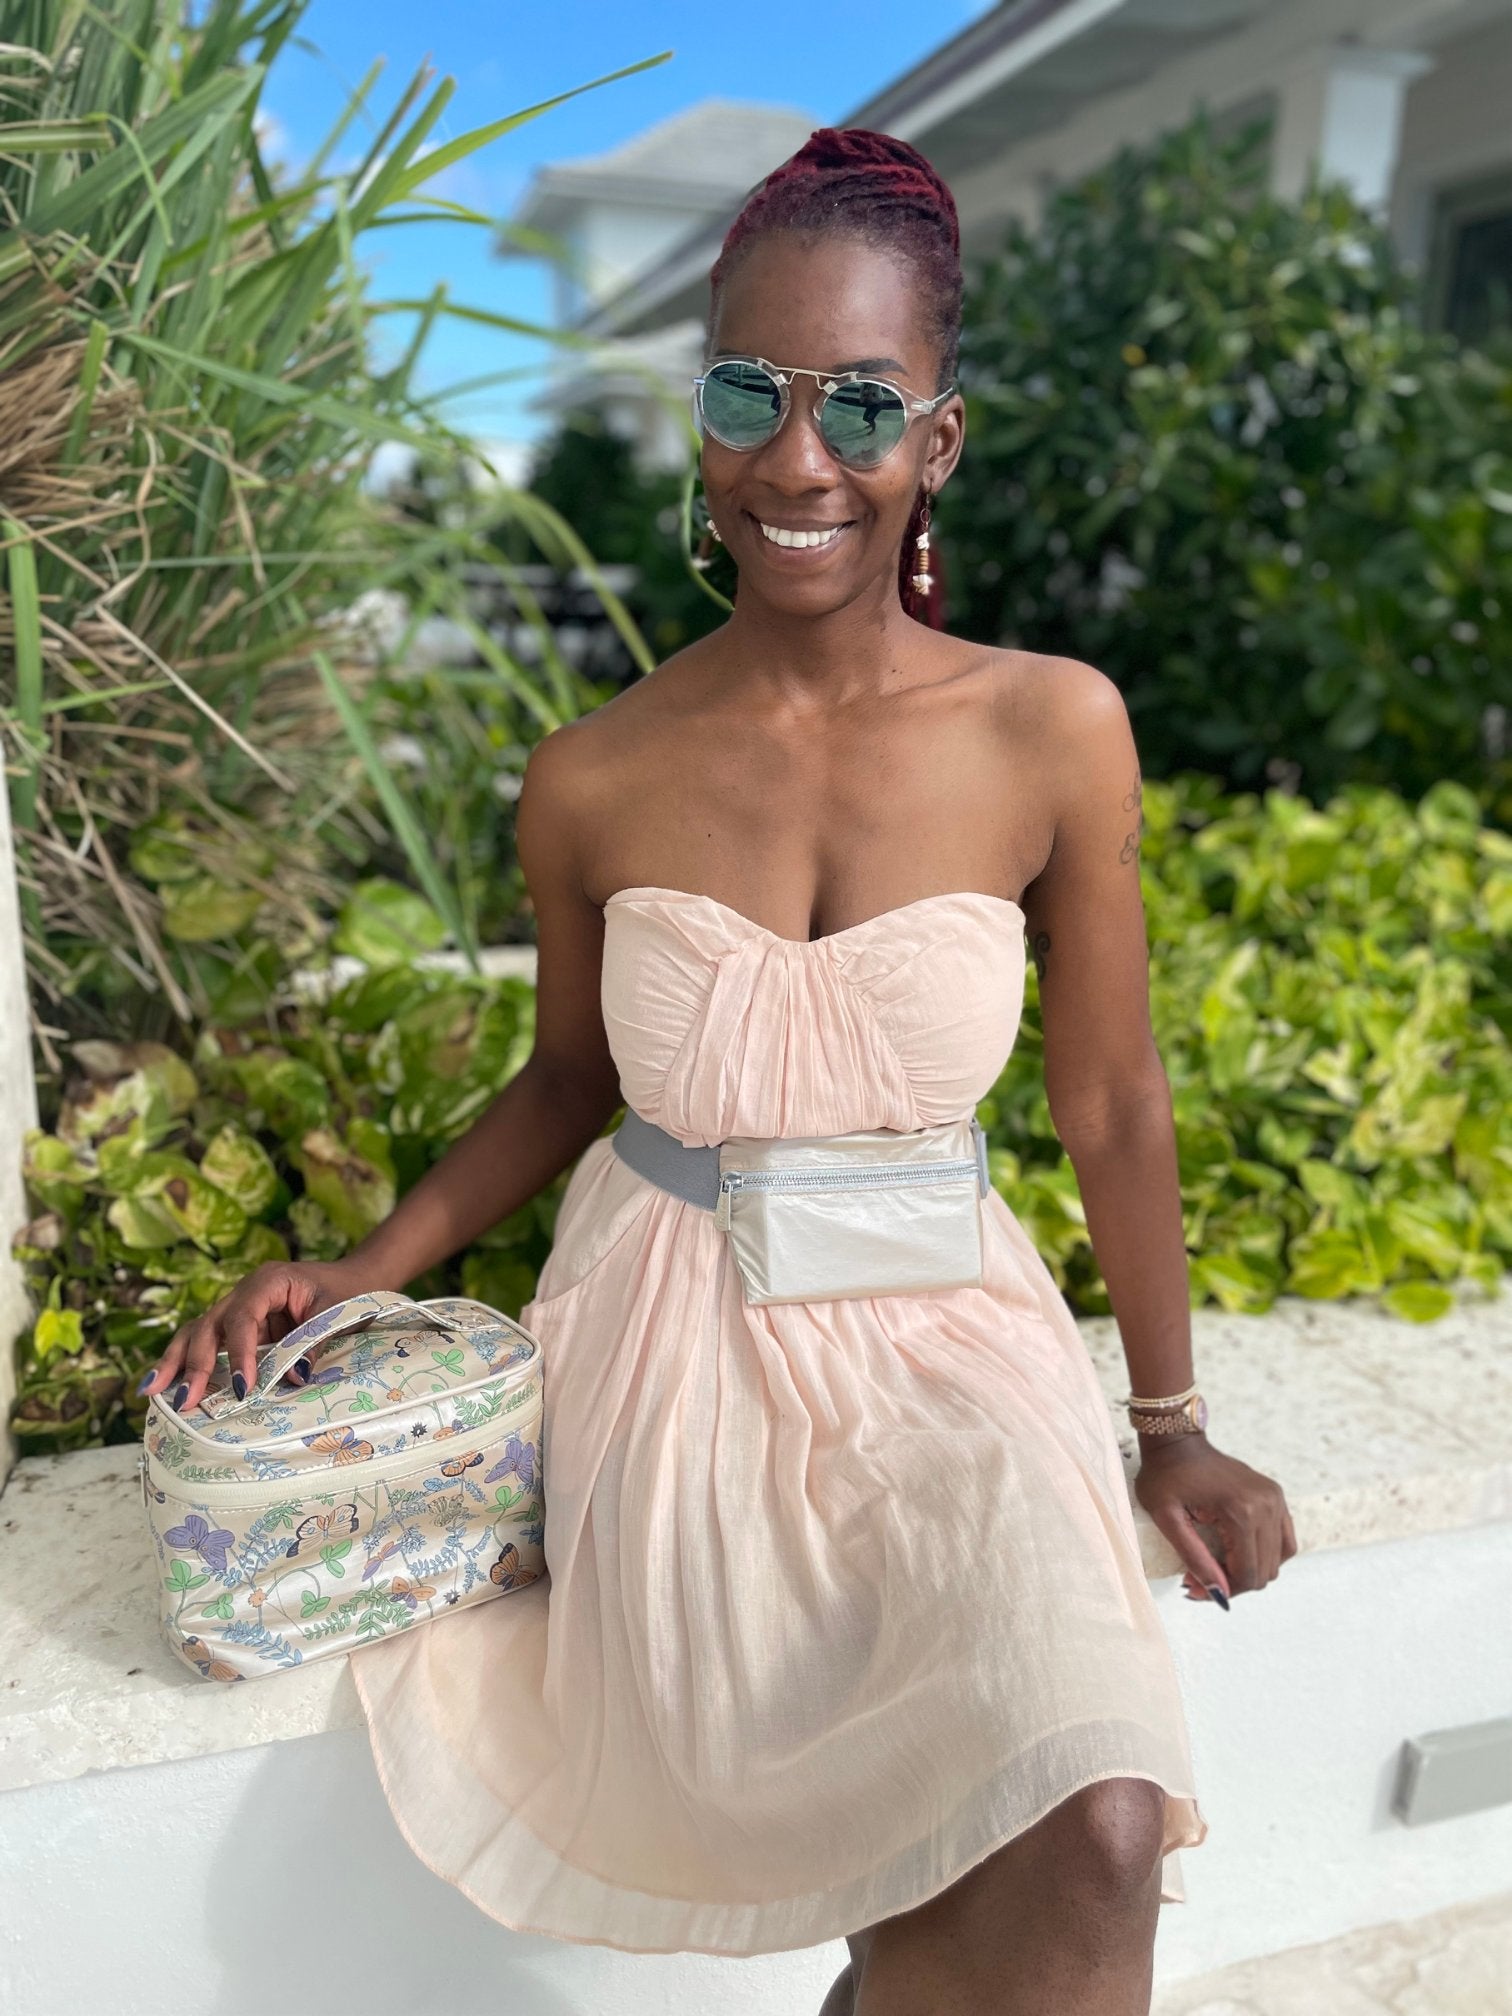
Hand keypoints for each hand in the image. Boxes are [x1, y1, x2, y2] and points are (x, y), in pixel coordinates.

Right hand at [135, 1260, 373, 1415]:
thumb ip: (312, 1343)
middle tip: (185, 1399)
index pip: (243, 1318)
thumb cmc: (348, 1292)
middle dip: (194, 1364)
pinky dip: (187, 1363)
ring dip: (175, 1362)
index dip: (239, 1353)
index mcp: (268, 1280)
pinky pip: (208, 1343)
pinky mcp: (238, 1327)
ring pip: (197, 1332)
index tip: (243, 1387)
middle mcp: (245, 1292)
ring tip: (150, 1390)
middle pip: (209, 1325)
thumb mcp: (336, 1314)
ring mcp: (237, 1308)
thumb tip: (293, 1379)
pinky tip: (164, 1384)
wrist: (356, 1279)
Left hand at [1132, 1433, 1297, 1606]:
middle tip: (1198, 1579)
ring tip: (1217, 1566)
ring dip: (1249, 1572)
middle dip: (1232, 1584)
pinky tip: (1238, 1555)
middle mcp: (1266, 1505)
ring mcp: (1275, 1499)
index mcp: (1241, 1510)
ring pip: (1276, 1561)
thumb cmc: (1165, 1476)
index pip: (1247, 1574)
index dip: (1221, 1591)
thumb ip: (1194, 1557)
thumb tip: (1218, 1593)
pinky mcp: (1276, 1497)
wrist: (1178, 1442)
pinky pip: (1284, 1542)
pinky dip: (1265, 1556)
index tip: (1192, 1588)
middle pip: (1264, 1572)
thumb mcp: (1167, 1518)